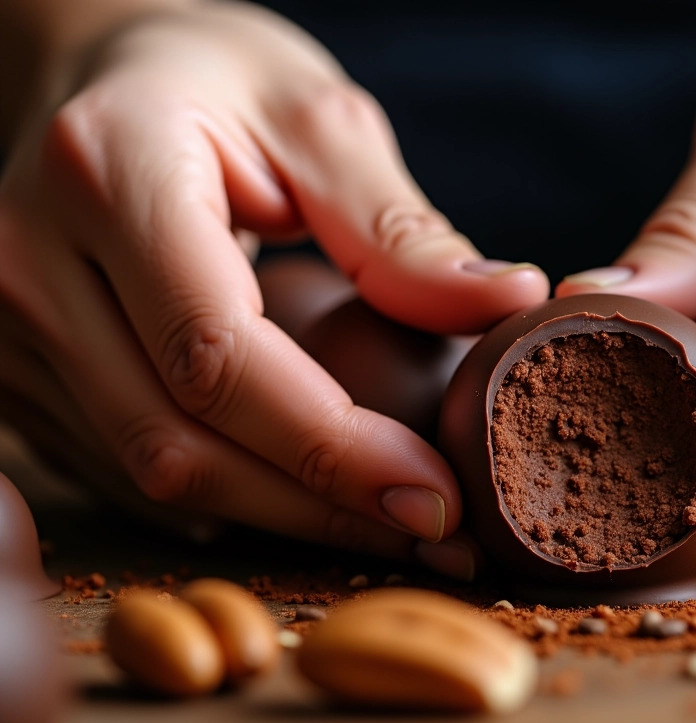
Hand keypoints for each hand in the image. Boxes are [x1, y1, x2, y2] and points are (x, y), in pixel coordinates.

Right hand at [0, 2, 547, 559]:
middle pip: (179, 441)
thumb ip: (398, 227)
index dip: (331, 447)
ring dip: (284, 517)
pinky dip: (228, 498)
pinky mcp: (16, 372)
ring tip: (392, 523)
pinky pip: (124, 470)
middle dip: (321, 506)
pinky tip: (308, 498)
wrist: (96, 76)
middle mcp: (29, 261)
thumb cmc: (212, 83)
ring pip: (151, 473)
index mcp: (107, 174)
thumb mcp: (318, 120)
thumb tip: (506, 304)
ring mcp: (6, 328)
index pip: (218, 354)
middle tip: (441, 534)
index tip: (435, 496)